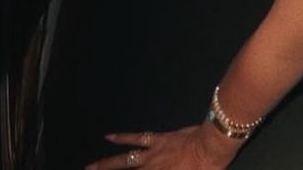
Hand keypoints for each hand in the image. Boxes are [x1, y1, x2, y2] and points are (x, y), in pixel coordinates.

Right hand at [85, 124, 236, 169]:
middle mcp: (151, 169)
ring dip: (106, 164)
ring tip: (90, 167)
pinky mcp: (158, 140)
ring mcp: (152, 155)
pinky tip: (109, 136)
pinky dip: (122, 137)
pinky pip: (137, 138)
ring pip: (124, 160)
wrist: (211, 146)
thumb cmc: (206, 168)